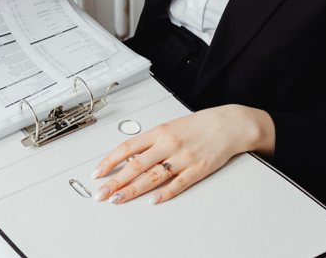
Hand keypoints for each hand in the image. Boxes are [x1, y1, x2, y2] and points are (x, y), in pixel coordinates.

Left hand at [90, 104, 274, 204]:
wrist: (228, 124)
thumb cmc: (198, 125)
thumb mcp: (169, 126)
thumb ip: (150, 142)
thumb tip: (128, 156)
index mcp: (159, 132)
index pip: (127, 148)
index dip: (110, 162)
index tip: (97, 173)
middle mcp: (168, 144)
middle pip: (136, 165)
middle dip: (116, 181)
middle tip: (102, 194)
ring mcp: (183, 158)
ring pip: (153, 176)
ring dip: (133, 190)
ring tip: (118, 199)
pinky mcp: (198, 169)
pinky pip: (178, 183)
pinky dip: (164, 193)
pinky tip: (153, 200)